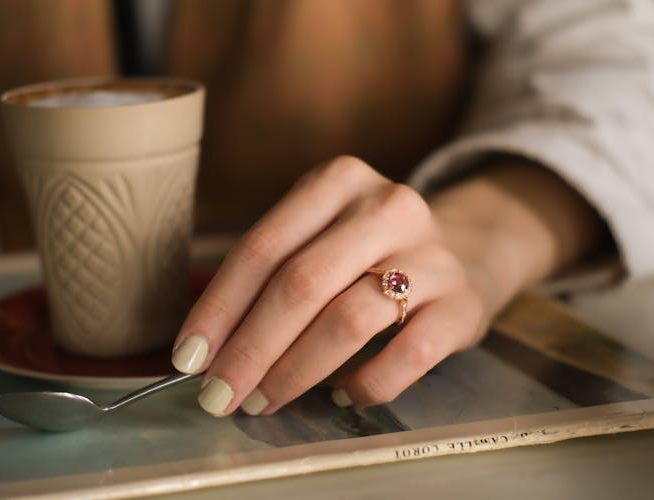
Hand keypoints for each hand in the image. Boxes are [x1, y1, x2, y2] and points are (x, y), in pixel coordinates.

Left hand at [171, 155, 607, 415]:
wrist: (465, 250)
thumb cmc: (366, 250)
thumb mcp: (318, 235)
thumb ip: (268, 275)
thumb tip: (204, 349)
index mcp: (337, 181)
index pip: (264, 247)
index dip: (219, 307)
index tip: (188, 358)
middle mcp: (387, 207)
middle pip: (302, 283)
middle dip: (250, 348)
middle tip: (219, 394)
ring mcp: (431, 255)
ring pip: (349, 319)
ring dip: (295, 371)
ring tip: (264, 399)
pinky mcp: (461, 304)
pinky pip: (405, 356)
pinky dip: (363, 385)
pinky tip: (339, 396)